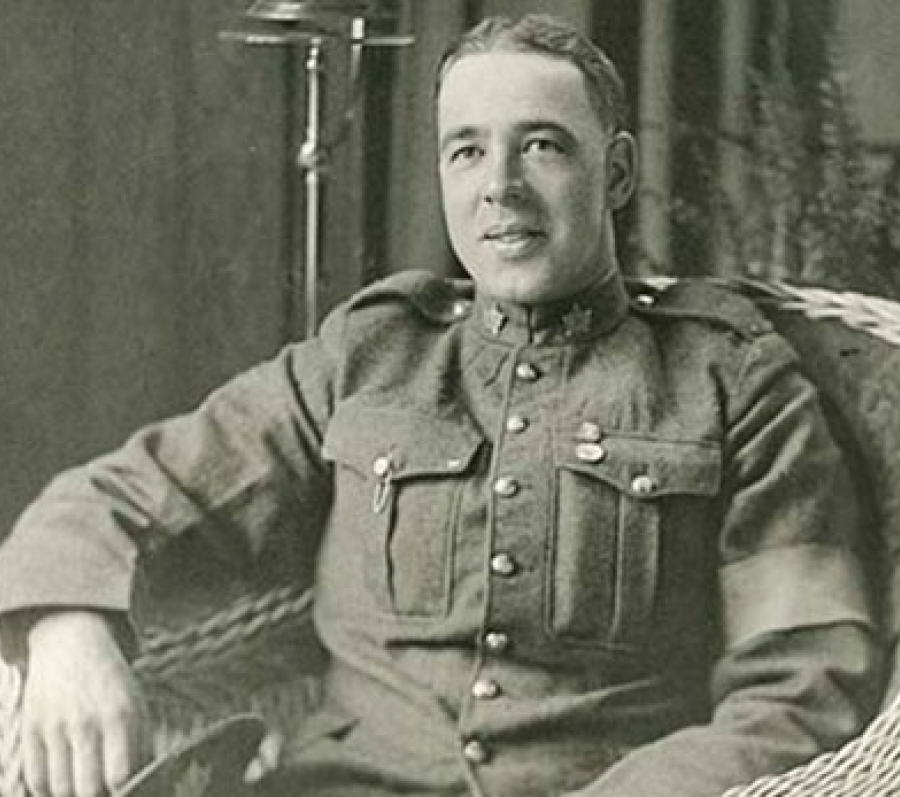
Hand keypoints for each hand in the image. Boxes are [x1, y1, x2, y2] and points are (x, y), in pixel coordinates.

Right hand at [22, 611, 150, 796]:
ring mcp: (55, 726)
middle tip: (102, 787)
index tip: (124, 789)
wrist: (72, 644)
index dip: (123, 791)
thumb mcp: (135, 704)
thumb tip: (144, 782)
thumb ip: (140, 744)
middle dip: (98, 795)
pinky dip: (48, 788)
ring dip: (73, 792)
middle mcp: (86, 721)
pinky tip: (62, 777)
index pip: (120, 775)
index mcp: (120, 714)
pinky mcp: (31, 729)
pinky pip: (36, 780)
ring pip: (62, 789)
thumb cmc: (111, 682)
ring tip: (83, 780)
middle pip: (88, 788)